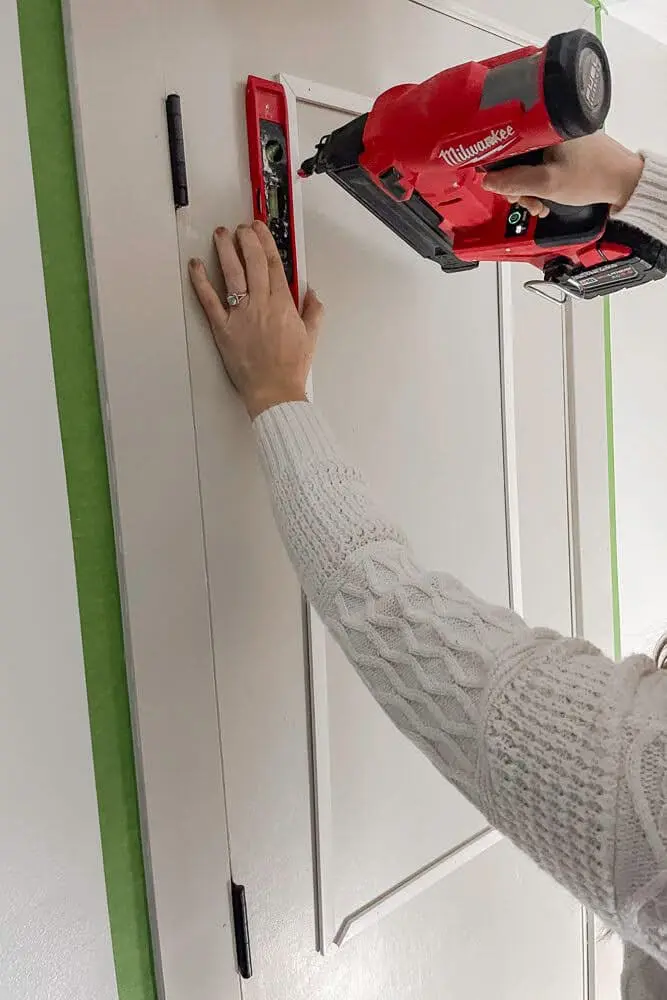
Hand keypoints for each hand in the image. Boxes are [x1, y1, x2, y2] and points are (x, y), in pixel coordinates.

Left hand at [189, 221, 322, 419]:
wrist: (274, 392)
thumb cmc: (291, 369)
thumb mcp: (311, 337)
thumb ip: (313, 311)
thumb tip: (311, 294)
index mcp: (283, 304)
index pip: (274, 264)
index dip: (265, 242)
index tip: (259, 229)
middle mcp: (261, 304)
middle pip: (253, 262)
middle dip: (246, 240)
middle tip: (240, 228)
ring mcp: (241, 315)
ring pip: (232, 274)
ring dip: (225, 251)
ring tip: (221, 235)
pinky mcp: (223, 329)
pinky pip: (209, 300)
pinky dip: (201, 281)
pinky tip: (196, 266)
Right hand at [481, 133, 643, 216]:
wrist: (624, 183)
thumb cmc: (593, 177)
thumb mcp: (548, 183)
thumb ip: (515, 182)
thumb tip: (487, 181)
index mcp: (544, 127)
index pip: (507, 142)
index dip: (498, 167)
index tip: (500, 186)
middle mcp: (550, 129)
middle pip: (517, 157)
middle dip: (516, 184)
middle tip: (522, 201)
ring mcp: (558, 139)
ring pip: (528, 164)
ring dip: (528, 188)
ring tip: (537, 204)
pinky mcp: (566, 150)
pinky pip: (541, 165)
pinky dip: (539, 183)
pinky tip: (544, 197)